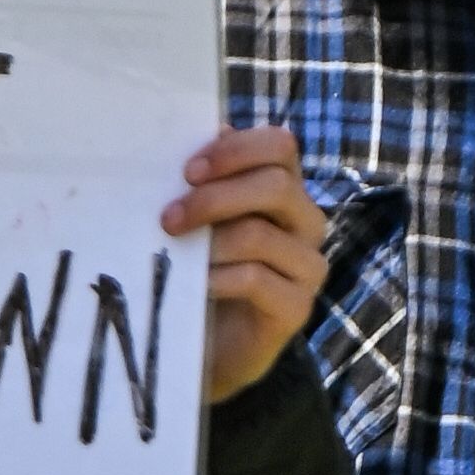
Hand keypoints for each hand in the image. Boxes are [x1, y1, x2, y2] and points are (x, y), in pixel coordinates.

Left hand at [165, 125, 325, 402]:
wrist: (204, 344)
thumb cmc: (196, 270)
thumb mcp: (193, 220)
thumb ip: (200, 180)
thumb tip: (199, 130)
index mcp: (283, 189)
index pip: (280, 145)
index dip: (236, 151)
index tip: (188, 171)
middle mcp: (304, 222)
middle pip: (276, 186)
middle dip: (214, 198)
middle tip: (168, 218)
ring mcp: (306, 267)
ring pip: (262, 234)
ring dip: (209, 241)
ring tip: (174, 252)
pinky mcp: (296, 308)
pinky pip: (257, 280)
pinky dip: (218, 278)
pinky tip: (195, 285)